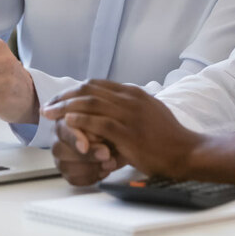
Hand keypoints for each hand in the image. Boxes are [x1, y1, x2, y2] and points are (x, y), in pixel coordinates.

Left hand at [42, 79, 220, 180]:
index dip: (75, 90)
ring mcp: (130, 114)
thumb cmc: (168, 136)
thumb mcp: (150, 111)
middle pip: (89, 90)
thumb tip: (113, 105)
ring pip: (91, 103)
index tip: (60, 98)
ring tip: (51, 113)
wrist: (185, 150)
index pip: (97, 84)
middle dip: (65, 96)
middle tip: (49, 105)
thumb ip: (131, 106)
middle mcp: (130, 99)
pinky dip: (81, 120)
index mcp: (134, 93)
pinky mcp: (129, 133)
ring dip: (66, 107)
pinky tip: (68, 122)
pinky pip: (100, 122)